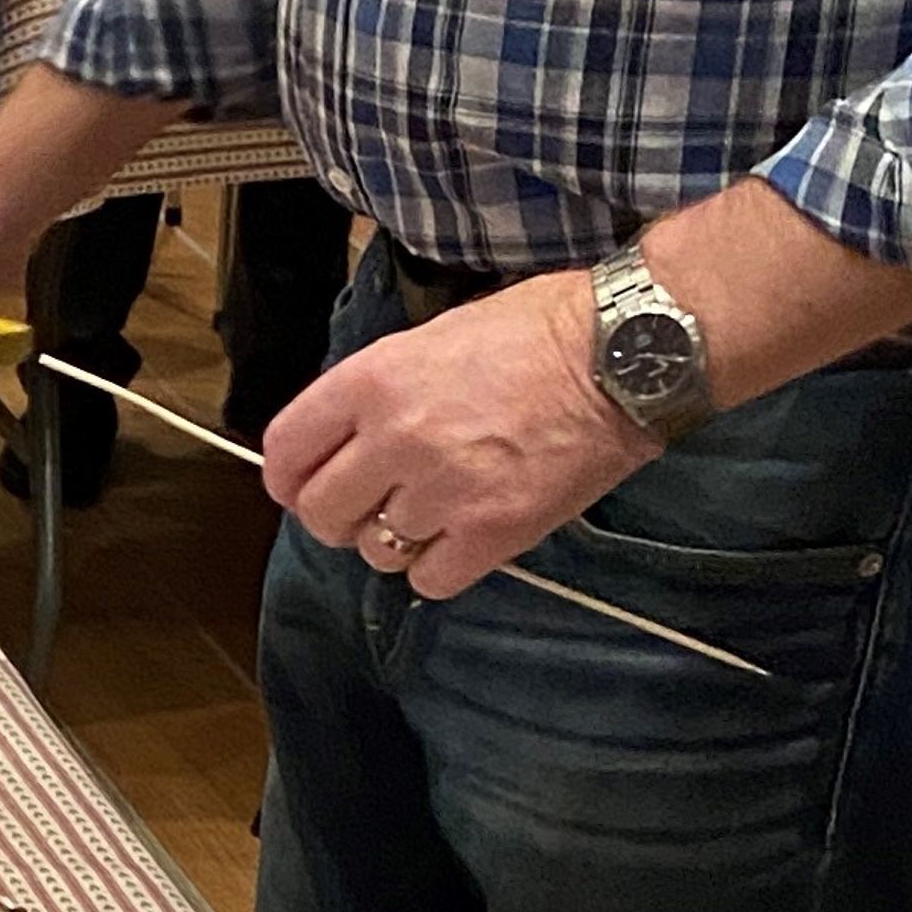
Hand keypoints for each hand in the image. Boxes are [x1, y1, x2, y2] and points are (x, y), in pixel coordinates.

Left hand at [265, 268, 650, 598]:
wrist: (624, 354)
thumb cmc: (539, 331)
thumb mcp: (435, 336)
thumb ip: (379, 389)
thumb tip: (344, 437)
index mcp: (373, 380)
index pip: (286, 450)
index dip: (287, 475)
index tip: (300, 484)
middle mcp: (396, 438)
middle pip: (321, 513)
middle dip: (337, 515)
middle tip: (366, 506)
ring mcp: (443, 491)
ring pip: (375, 551)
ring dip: (394, 539)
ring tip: (432, 510)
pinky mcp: (491, 533)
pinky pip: (428, 580)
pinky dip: (439, 568)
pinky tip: (462, 537)